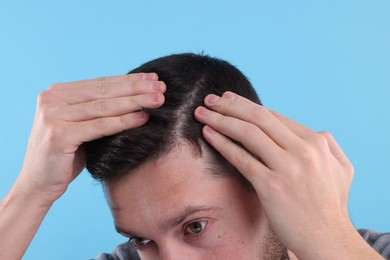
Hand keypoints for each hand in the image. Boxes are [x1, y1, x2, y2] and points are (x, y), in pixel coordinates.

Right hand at [17, 73, 165, 203]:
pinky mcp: (58, 134)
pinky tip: (143, 118)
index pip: (100, 83)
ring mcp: (53, 116)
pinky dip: (124, 122)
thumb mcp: (81, 126)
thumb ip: (97, 109)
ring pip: (104, 107)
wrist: (38, 184)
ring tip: (158, 100)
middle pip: (104, 91)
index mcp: (57, 93)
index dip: (129, 80)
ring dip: (135, 102)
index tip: (153, 79)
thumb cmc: (65, 155)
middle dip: (136, 88)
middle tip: (161, 86)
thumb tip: (136, 95)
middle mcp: (52, 99)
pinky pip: (100, 126)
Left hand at [195, 91, 380, 258]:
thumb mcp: (341, 169)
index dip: (247, 105)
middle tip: (210, 99)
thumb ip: (330, 146)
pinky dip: (222, 144)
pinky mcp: (271, 187)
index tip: (228, 100)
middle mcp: (303, 150)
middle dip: (230, 105)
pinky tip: (209, 134)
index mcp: (316, 142)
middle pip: (258, 118)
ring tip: (202, 113)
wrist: (327, 240)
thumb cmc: (331, 206)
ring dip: (221, 120)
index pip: (274, 115)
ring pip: (248, 134)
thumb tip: (316, 132)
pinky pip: (242, 159)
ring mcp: (287, 168)